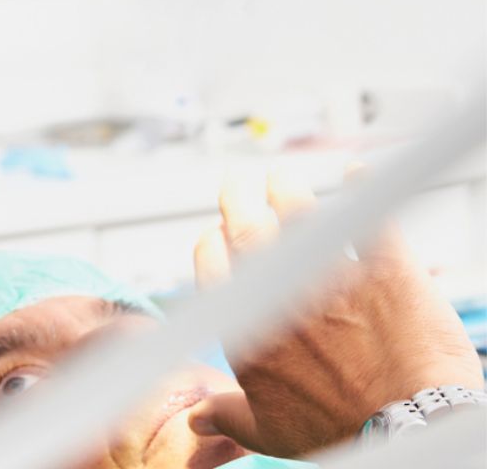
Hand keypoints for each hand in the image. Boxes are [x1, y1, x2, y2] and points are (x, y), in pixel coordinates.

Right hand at [188, 170, 482, 456]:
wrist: (409, 428)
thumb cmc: (339, 434)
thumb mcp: (270, 432)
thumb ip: (230, 417)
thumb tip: (200, 420)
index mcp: (249, 330)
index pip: (213, 265)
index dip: (212, 243)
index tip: (217, 234)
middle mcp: (283, 295)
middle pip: (246, 228)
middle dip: (236, 199)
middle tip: (236, 185)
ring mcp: (332, 276)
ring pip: (299, 214)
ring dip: (286, 189)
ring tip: (282, 179)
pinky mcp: (384, 267)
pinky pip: (368, 215)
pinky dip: (361, 188)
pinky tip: (355, 175)